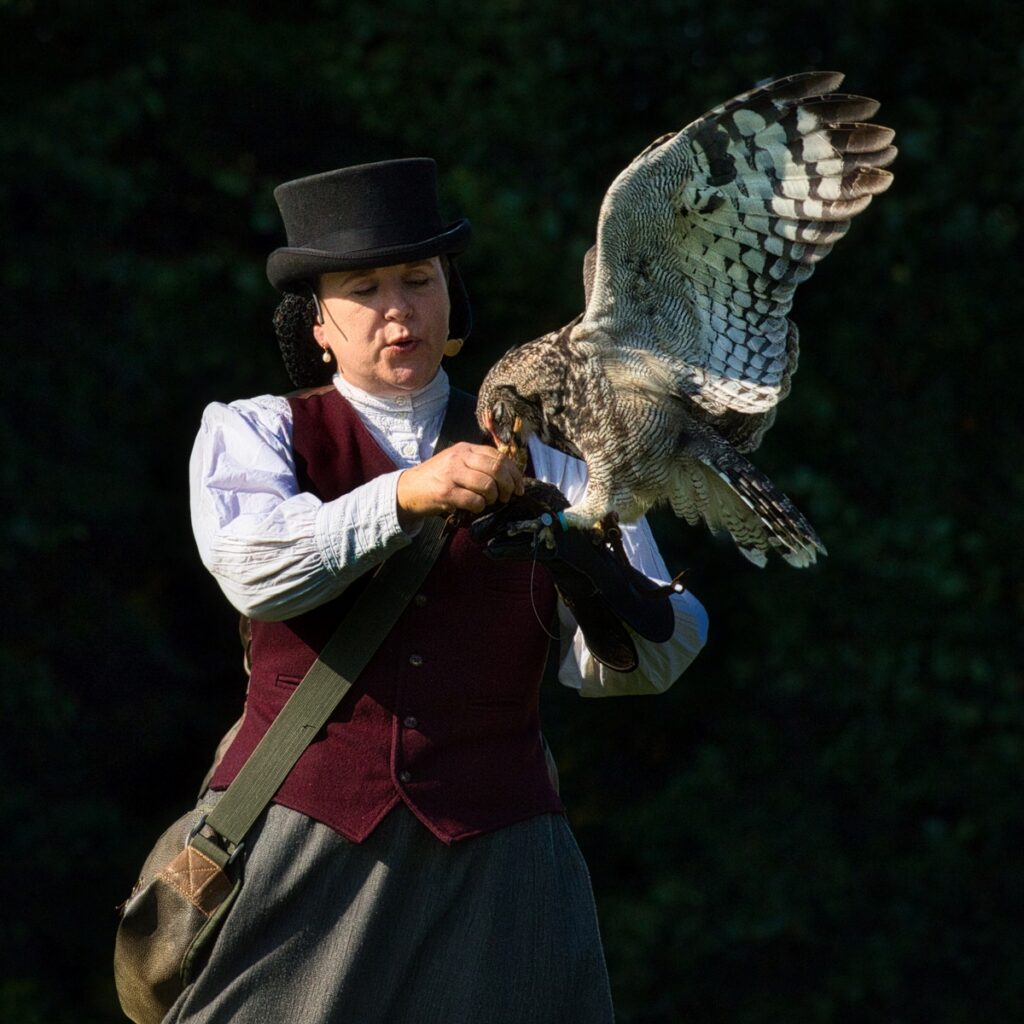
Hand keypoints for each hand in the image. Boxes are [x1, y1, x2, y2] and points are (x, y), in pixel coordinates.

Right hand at [396, 443, 524, 526]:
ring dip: (493, 498)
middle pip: (497, 469)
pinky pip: (475, 500)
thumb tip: (510, 475)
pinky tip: (474, 507)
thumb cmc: (437, 477)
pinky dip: (480, 507)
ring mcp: (451, 474)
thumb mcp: (457, 462)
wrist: (408, 489)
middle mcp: (459, 458)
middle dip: (508, 486)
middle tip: (507, 496)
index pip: (498, 456)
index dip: (514, 472)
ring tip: (488, 501)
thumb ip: (478, 464)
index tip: (519, 486)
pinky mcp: (446, 492)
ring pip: (488, 485)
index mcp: (465, 449)